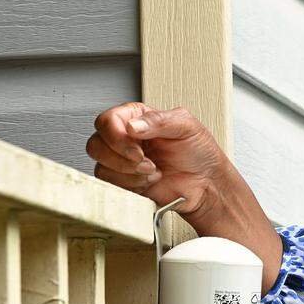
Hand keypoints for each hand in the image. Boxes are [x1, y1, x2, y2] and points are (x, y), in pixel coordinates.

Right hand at [86, 102, 231, 214]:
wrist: (206, 183)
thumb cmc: (199, 152)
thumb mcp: (186, 126)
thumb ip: (159, 120)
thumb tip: (132, 125)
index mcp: (137, 118)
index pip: (107, 121)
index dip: (117, 136)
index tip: (139, 148)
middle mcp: (126, 138)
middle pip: (96, 144)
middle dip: (121, 157)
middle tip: (145, 161)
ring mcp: (122, 161)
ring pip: (101, 165)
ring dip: (129, 172)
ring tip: (153, 170)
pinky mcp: (124, 182)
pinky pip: (111, 184)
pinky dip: (132, 185)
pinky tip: (149, 181)